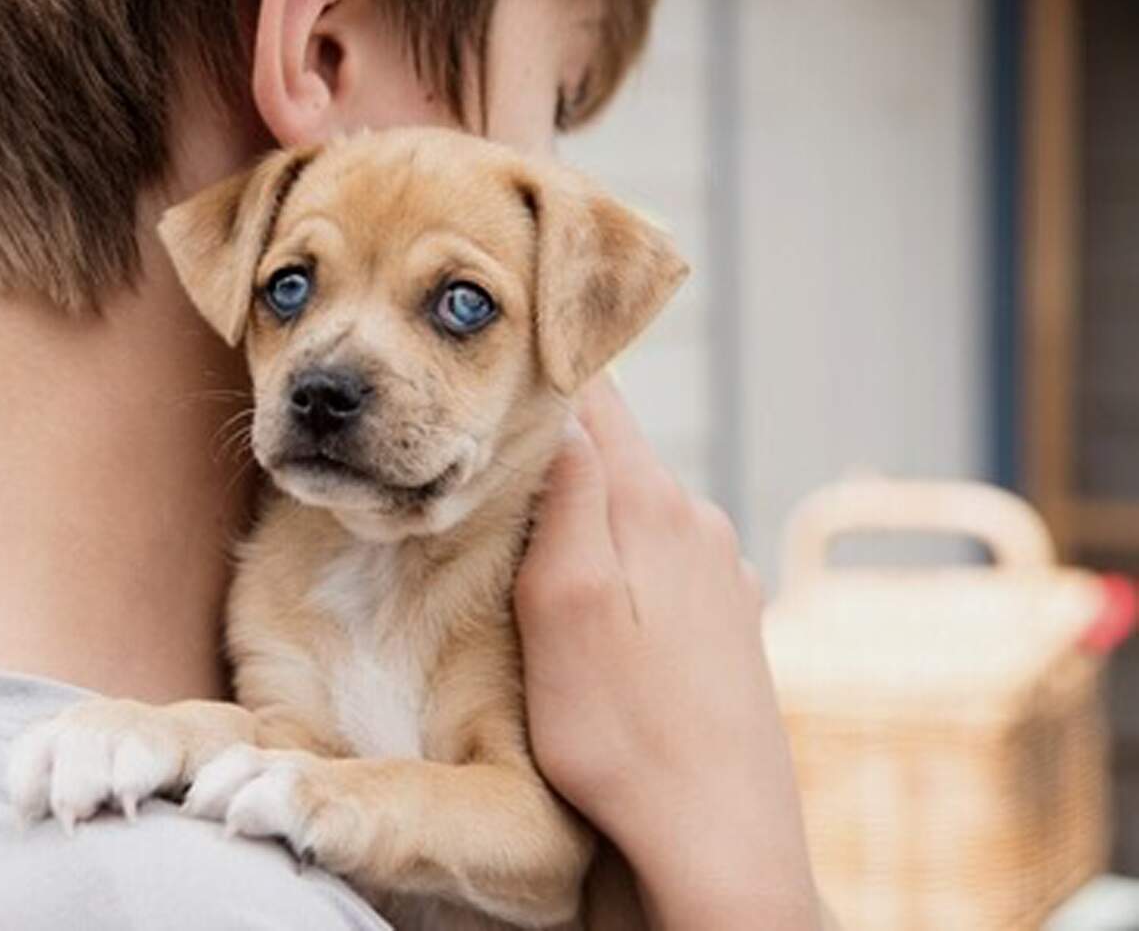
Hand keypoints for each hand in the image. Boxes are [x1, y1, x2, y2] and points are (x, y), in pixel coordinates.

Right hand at [515, 376, 820, 928]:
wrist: (717, 835)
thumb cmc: (618, 732)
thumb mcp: (562, 605)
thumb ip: (567, 497)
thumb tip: (563, 409)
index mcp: (654, 506)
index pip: (595, 396)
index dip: (540, 381)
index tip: (488, 387)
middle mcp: (700, 523)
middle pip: (615, 452)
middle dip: (554, 456)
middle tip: (488, 484)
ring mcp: (723, 572)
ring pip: (637, 509)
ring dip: (588, 519)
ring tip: (536, 564)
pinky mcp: (729, 619)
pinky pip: (663, 561)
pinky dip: (622, 567)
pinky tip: (599, 619)